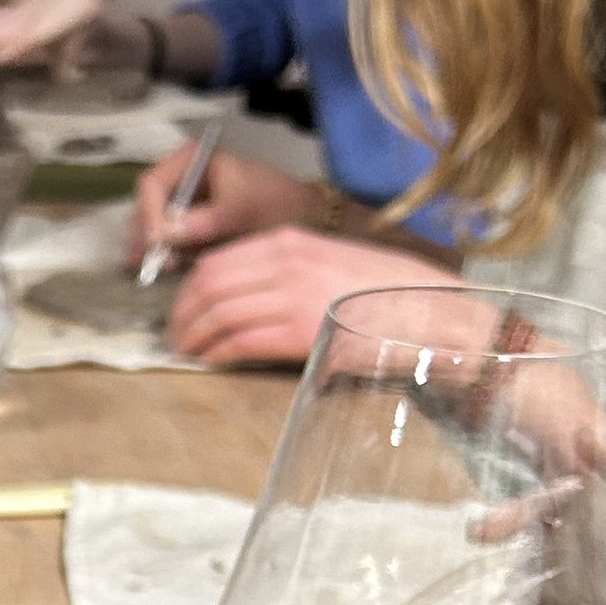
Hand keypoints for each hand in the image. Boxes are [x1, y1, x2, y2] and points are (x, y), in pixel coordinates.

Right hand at [132, 145, 316, 262]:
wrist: (302, 216)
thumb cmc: (275, 203)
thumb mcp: (243, 210)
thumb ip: (207, 221)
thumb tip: (168, 235)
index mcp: (192, 159)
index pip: (152, 185)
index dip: (150, 215)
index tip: (157, 243)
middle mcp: (181, 178)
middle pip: (147, 207)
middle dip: (148, 236)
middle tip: (153, 265)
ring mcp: (183, 201)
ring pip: (153, 225)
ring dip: (155, 248)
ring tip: (161, 269)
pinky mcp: (189, 223)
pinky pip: (167, 238)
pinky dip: (166, 254)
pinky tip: (166, 268)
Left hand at [164, 228, 414, 368]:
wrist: (429, 310)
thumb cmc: (384, 291)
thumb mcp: (328, 262)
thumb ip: (286, 272)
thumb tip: (242, 296)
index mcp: (290, 242)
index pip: (217, 262)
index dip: (188, 291)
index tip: (182, 311)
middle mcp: (286, 263)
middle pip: (208, 286)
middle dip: (183, 315)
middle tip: (176, 337)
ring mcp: (292, 296)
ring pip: (218, 313)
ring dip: (194, 338)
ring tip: (187, 353)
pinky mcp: (301, 332)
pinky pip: (240, 341)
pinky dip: (217, 353)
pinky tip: (210, 362)